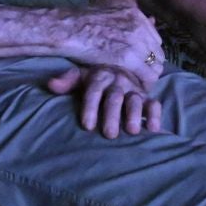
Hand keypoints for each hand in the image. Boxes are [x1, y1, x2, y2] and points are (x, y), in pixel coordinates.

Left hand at [46, 65, 162, 138]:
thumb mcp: (81, 77)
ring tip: (132, 131)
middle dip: (112, 115)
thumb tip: (51, 84)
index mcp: (100, 76)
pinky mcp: (148, 97)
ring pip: (135, 100)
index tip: (87, 126)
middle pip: (115, 98)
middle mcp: (118, 81)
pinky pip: (154, 104)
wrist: (120, 71)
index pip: (94, 91)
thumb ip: (67, 81)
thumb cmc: (96, 81)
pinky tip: (153, 129)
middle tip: (109, 134)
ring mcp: (134, 89)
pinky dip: (155, 115)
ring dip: (134, 115)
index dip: (90, 108)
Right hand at [55, 5, 163, 83]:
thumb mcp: (110, 15)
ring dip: (149, 75)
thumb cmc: (82, 23)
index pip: (155, 39)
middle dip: (152, 65)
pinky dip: (145, 84)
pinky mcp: (129, 58)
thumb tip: (148, 22)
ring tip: (139, 83)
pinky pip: (148, 75)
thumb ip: (127, 21)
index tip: (143, 63)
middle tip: (142, 76)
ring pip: (156, 65)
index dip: (149, 54)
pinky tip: (138, 88)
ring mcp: (136, 41)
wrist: (68, 28)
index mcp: (136, 15)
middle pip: (158, 52)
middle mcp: (139, 26)